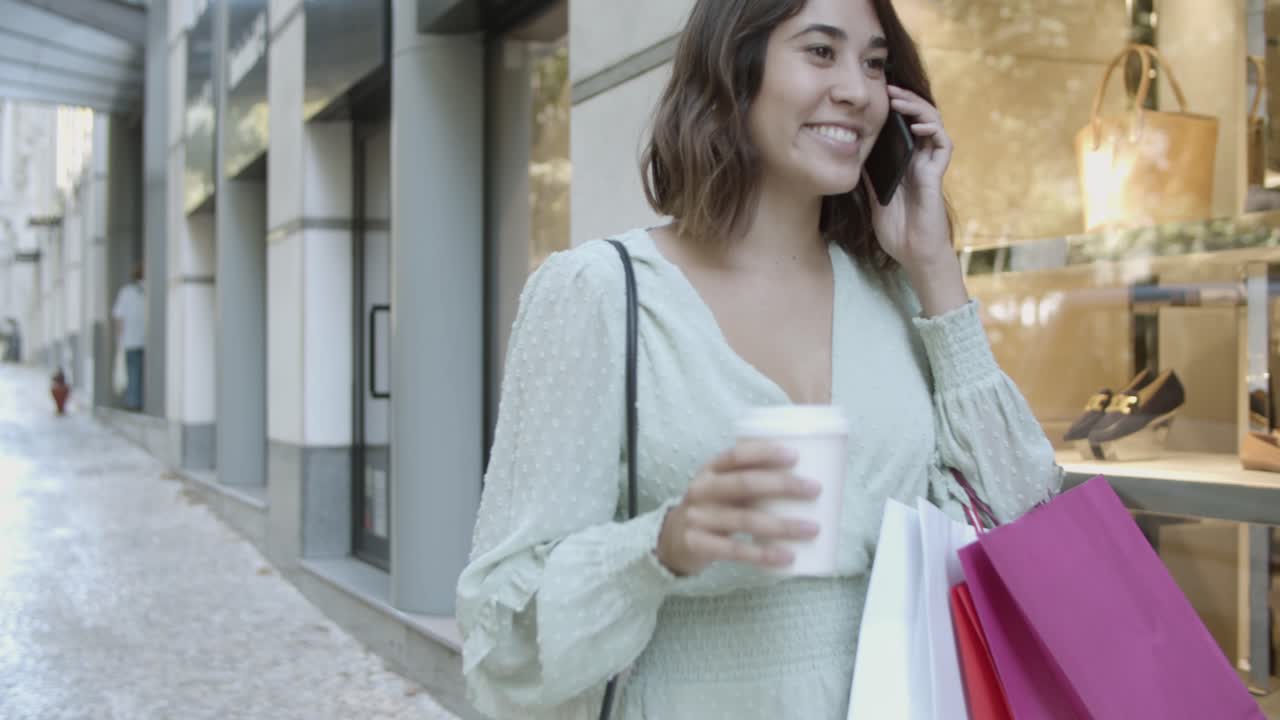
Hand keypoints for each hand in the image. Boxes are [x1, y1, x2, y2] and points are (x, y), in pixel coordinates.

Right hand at [656, 440, 821, 576]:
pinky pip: (735, 550)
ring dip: (783, 525)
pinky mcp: (698, 544)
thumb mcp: (722, 488)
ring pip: (745, 520)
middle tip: (815, 489)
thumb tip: (807, 475)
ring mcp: (698, 518)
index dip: (765, 452)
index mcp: (710, 470)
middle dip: (783, 485)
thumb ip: (752, 481)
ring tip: (812, 528)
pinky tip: (787, 556)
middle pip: (745, 484)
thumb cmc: (713, 509)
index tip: (795, 455)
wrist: (671, 540)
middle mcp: (701, 490)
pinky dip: (764, 554)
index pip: (737, 455)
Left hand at [863, 85, 953, 271]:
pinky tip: (917, 124)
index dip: (893, 110)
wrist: (913, 253)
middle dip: (904, 101)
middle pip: (917, 119)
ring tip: (900, 99)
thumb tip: (852, 155)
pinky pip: (942, 144)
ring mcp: (929, 166)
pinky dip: (932, 129)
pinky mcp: (937, 174)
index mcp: (904, 164)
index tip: (875, 96)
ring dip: (918, 108)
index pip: (902, 128)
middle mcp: (919, 161)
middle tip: (888, 88)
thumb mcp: (874, 198)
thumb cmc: (896, 231)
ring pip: (932, 124)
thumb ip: (870, 177)